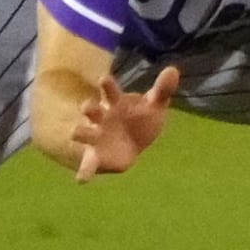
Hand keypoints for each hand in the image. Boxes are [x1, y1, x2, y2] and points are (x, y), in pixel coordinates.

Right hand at [70, 66, 179, 181]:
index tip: (104, 79)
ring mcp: (96, 137)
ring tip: (76, 134)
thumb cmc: (141, 119)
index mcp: (116, 103)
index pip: (109, 91)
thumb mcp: (155, 105)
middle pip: (90, 110)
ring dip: (80, 132)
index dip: (106, 85)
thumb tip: (173, 69)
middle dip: (88, 108)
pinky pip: (87, 164)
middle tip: (88, 108)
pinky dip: (84, 172)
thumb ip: (162, 90)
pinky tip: (81, 180)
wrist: (135, 142)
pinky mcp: (96, 156)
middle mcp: (102, 118)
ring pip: (82, 132)